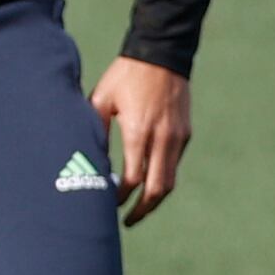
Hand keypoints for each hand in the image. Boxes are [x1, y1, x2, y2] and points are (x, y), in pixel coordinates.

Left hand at [89, 57, 191, 227]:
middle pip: (157, 189)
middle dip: (142, 210)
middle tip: (127, 221)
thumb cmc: (126, 75)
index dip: (120, 196)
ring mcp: (177, 136)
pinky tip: (149, 181)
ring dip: (155, 198)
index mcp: (138, 131)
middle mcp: (162, 137)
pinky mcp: (185, 132)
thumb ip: (94, 130)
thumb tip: (89, 161)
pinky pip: (175, 163)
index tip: (108, 204)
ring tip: (140, 208)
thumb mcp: (102, 98)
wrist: (162, 53)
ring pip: (170, 180)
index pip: (132, 179)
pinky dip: (162, 177)